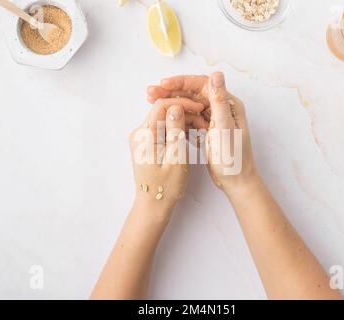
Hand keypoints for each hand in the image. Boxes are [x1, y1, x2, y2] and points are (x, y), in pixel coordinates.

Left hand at [129, 101, 207, 216]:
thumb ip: (175, 130)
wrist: (153, 205)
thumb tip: (175, 107)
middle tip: (204, 123)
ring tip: (201, 130)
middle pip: (163, 111)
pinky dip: (177, 130)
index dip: (182, 103)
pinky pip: (163, 129)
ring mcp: (142, 138)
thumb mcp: (176, 157)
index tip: (199, 109)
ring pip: (165, 119)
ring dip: (183, 121)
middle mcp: (140, 134)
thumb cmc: (166, 186)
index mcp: (144, 136)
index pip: (161, 106)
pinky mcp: (147, 143)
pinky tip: (191, 136)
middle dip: (185, 112)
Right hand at [147, 72, 260, 195]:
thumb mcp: (224, 127)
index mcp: (228, 104)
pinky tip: (163, 119)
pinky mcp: (208, 131)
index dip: (181, 82)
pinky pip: (190, 119)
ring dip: (171, 103)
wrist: (237, 182)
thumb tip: (217, 73)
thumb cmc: (233, 157)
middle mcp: (222, 108)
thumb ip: (219, 101)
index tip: (162, 84)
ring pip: (189, 105)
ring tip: (151, 103)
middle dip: (171, 91)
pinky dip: (177, 117)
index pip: (202, 84)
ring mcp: (214, 120)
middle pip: (193, 93)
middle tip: (150, 93)